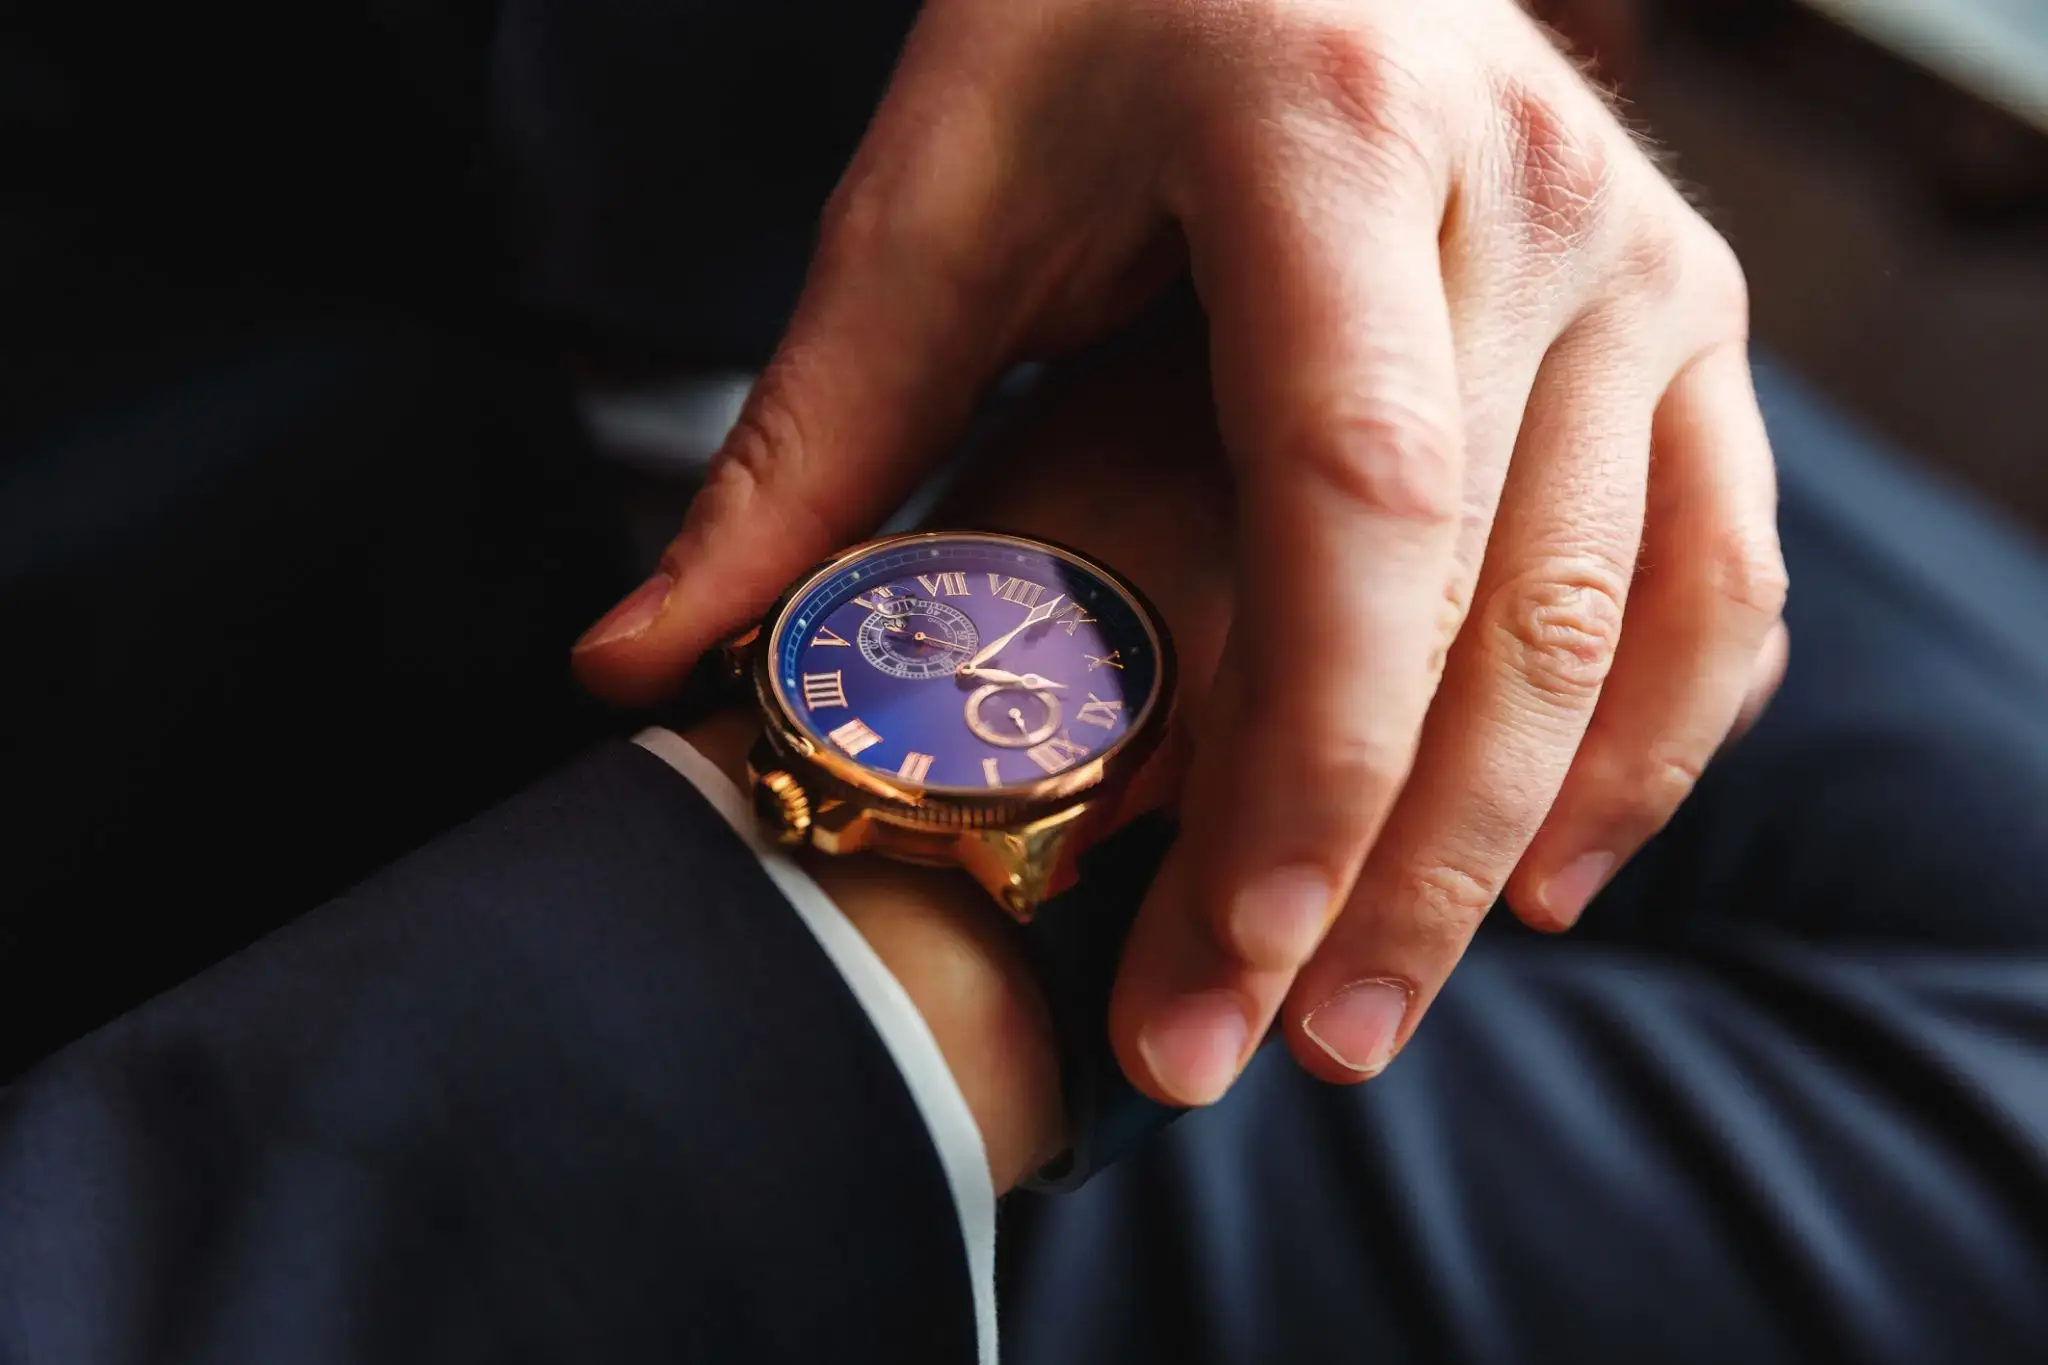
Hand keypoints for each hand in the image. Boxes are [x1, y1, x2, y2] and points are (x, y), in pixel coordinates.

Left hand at [576, 0, 1787, 1108]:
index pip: (1351, 493)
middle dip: (1380, 867)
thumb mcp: (932, 197)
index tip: (1215, 961)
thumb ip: (804, 439)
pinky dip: (1655, 740)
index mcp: (1322, 134)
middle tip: (1255, 1056)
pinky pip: (1721, 567)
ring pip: (1621, 610)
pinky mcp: (1687, 314)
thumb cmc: (1087, 28)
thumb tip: (632, 669)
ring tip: (1368, 1018)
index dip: (1301, 752)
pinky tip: (1554, 877)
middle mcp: (1527, 187)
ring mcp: (1640, 253)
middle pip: (1493, 598)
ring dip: (1507, 844)